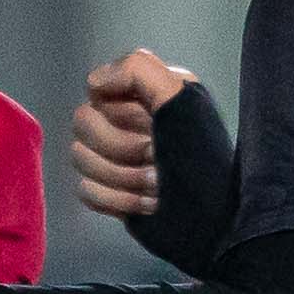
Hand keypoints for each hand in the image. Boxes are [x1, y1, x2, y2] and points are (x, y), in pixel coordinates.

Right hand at [70, 48, 197, 219]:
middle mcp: (131, 121)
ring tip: (156, 186)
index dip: (120, 111)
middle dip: (121, 148)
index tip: (150, 124)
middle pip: (84, 123)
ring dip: (121, 177)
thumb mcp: (182, 102)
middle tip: (156, 159)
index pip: (99, 90)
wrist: (213, 222)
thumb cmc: (203, 161)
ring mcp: (118, 157)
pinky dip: (116, 200)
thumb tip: (93, 82)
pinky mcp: (110, 189)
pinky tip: (146, 204)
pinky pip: (85, 189)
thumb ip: (139, 71)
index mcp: (150, 94)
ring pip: (80, 158)